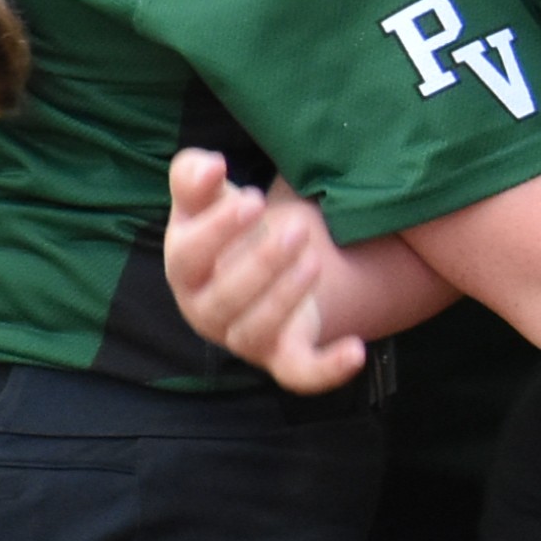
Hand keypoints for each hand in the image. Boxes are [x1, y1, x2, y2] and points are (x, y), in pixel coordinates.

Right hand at [162, 148, 367, 392]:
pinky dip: (327, 370)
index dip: (217, 231)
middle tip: (297, 230)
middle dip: (262, 264)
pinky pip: (299, 374)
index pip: (188, 257)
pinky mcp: (284, 356)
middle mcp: (207, 310)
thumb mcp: (214, 195)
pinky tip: (356, 351)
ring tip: (315, 261)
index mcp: (184, 269)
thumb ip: (196, 175)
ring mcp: (244, 338)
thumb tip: (208, 166)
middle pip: (224, 298)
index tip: (254, 200)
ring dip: (286, 298)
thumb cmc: (232, 226)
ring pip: (256, 331)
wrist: (269, 262)